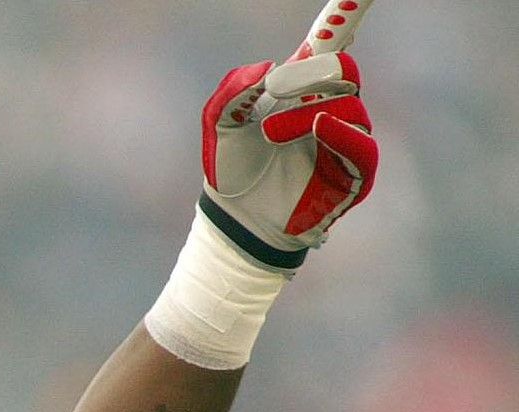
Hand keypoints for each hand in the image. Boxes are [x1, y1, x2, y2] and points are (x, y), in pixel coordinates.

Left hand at [198, 1, 378, 269]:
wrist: (233, 221)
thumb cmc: (230, 171)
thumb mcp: (219, 125)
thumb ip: (233, 90)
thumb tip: (268, 66)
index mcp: (300, 89)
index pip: (332, 44)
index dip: (349, 12)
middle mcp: (329, 108)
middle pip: (343, 69)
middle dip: (311, 72)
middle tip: (273, 89)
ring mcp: (344, 139)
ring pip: (347, 105)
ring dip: (305, 111)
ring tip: (270, 132)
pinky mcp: (353, 174)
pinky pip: (362, 145)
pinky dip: (342, 132)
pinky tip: (318, 126)